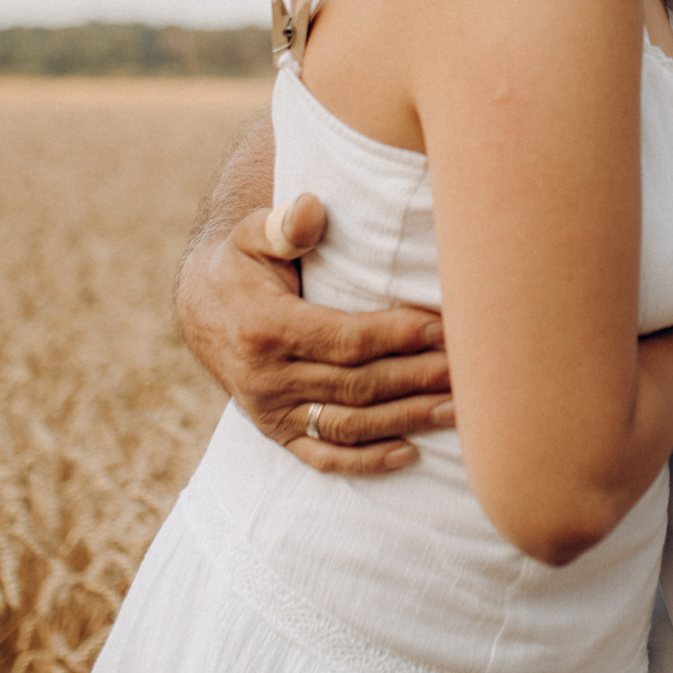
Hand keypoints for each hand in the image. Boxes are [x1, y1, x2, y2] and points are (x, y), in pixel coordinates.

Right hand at [176, 193, 455, 475]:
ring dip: (406, 420)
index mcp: (265, 328)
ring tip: (460, 411)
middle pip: (356, 386)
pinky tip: (411, 454)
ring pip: (347, 425)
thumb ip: (284, 225)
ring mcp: (270, 411)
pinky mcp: (276, 432)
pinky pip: (322, 456)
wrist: (201, 307)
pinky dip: (366, 462)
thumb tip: (312, 210)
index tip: (444, 327)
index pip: (345, 340)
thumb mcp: (253, 235)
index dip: (398, 336)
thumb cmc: (243, 261)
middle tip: (470, 372)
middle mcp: (265, 377)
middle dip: (417, 379)